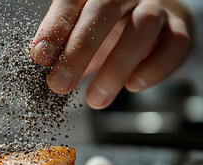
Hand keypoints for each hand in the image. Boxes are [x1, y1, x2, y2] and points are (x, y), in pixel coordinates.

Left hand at [30, 0, 192, 108]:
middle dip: (80, 50)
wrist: (151, 21)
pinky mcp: (178, 28)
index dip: (55, 28)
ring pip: (142, 27)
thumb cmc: (108, 29)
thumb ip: (63, 42)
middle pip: (104, 10)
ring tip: (95, 99)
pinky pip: (174, 45)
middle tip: (60, 83)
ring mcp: (155, 8)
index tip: (41, 57)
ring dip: (116, 68)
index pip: (71, 2)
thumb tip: (42, 59)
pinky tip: (132, 86)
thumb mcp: (79, 32)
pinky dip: (154, 69)